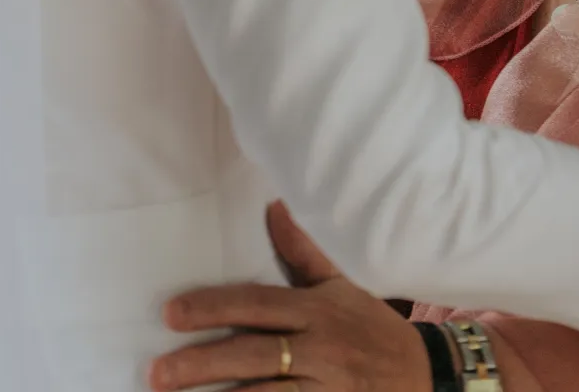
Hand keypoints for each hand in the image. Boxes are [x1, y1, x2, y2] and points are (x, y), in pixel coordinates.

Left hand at [150, 201, 430, 390]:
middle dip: (202, 364)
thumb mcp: (342, 286)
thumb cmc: (372, 328)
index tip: (171, 312)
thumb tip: (274, 205)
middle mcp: (318, 348)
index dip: (214, 307)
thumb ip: (304, 252)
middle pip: (252, 355)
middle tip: (157, 372)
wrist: (421, 377)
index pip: (257, 304)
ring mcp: (323, 388)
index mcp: (317, 309)